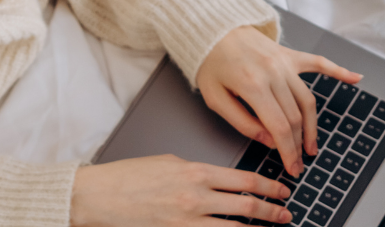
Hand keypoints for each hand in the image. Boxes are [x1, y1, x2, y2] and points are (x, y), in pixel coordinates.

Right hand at [70, 155, 293, 225]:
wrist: (98, 196)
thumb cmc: (128, 177)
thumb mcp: (168, 163)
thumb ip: (197, 171)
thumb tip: (219, 180)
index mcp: (195, 172)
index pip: (245, 180)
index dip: (269, 186)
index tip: (282, 190)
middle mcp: (195, 197)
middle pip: (247, 206)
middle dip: (272, 210)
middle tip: (286, 213)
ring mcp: (187, 221)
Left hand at [196, 25, 361, 177]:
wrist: (211, 29)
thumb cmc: (210, 63)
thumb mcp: (214, 98)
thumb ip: (241, 122)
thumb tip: (268, 140)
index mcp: (253, 85)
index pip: (279, 126)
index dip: (287, 151)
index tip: (291, 166)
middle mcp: (274, 73)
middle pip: (295, 117)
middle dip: (298, 145)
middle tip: (299, 163)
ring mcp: (285, 62)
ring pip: (308, 100)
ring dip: (313, 126)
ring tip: (311, 145)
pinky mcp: (289, 54)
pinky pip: (318, 63)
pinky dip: (339, 71)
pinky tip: (356, 78)